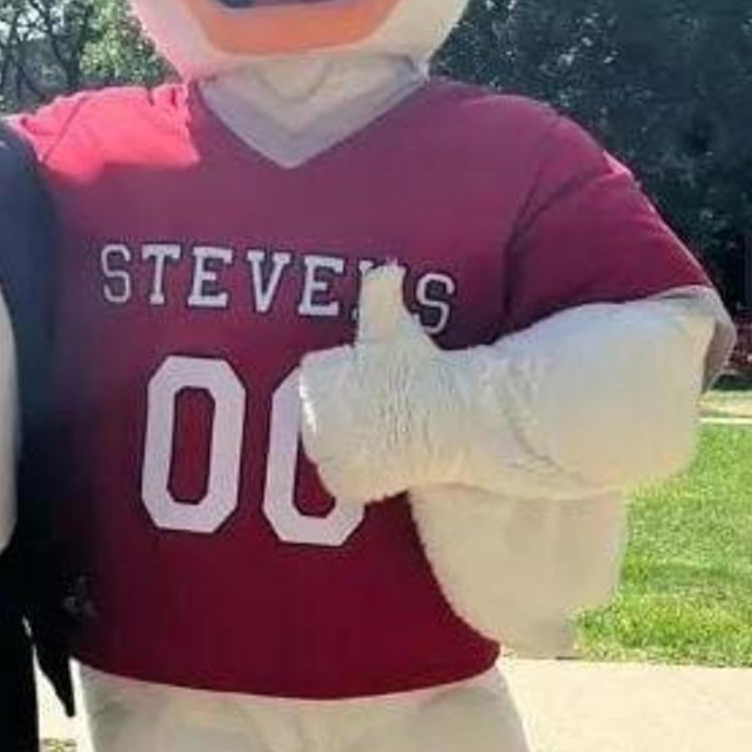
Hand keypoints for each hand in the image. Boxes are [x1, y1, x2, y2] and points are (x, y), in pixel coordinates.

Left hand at [297, 263, 461, 504]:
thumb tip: (387, 268)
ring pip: (328, 450)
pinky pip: (341, 479)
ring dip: (345, 445)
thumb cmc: (421, 370)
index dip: (344, 386)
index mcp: (313, 380)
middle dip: (340, 417)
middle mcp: (308, 418)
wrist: (443, 416)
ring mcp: (323, 454)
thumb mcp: (396, 327)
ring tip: (381, 435)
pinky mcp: (342, 483)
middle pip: (319, 420)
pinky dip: (354, 474)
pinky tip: (379, 459)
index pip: (316, 385)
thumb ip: (381, 292)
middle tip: (378, 412)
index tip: (370, 387)